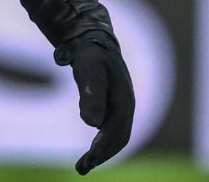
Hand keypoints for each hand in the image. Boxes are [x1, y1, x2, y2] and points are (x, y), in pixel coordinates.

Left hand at [54, 30, 134, 173]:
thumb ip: (91, 92)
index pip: (116, 130)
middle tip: (82, 168)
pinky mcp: (112, 108)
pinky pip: (109, 131)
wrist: (92, 42)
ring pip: (115, 137)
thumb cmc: (90, 54)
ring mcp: (120, 108)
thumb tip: (92, 123)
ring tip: (83, 166)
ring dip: (102, 153)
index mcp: (125, 100)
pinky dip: (101, 144)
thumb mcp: (88, 69)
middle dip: (103, 155)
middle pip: (119, 138)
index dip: (104, 146)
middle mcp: (126, 107)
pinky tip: (90, 152)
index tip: (89, 159)